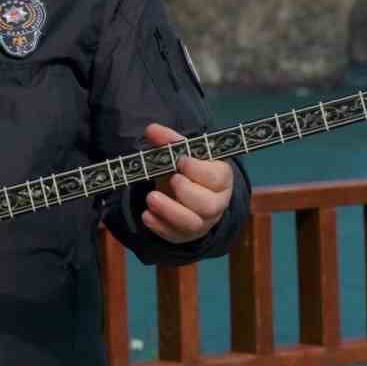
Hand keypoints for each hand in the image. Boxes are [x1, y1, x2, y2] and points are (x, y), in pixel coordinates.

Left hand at [140, 123, 233, 244]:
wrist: (184, 192)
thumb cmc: (186, 170)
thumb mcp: (180, 153)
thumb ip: (169, 141)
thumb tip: (152, 129)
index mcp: (220, 178)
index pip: (217, 178)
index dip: (199, 170)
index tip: (181, 161)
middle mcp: (216, 203)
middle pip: (209, 205)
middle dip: (187, 193)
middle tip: (172, 179)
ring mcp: (202, 222)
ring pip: (193, 224)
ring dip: (170, 211)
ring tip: (151, 198)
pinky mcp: (184, 235)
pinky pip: (175, 236)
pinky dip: (159, 226)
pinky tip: (146, 215)